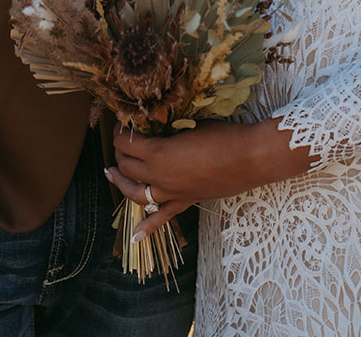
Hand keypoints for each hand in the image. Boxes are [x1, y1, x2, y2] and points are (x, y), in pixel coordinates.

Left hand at [107, 120, 311, 240]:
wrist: (249, 158)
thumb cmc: (222, 135)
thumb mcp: (191, 124)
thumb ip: (170, 128)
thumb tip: (157, 124)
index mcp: (159, 154)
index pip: (127, 144)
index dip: (120, 133)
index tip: (122, 123)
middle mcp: (160, 177)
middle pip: (128, 167)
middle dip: (119, 153)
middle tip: (121, 141)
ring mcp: (172, 193)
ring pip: (137, 193)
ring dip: (122, 183)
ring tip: (112, 174)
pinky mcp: (185, 202)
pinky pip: (162, 217)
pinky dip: (147, 227)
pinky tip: (135, 237)